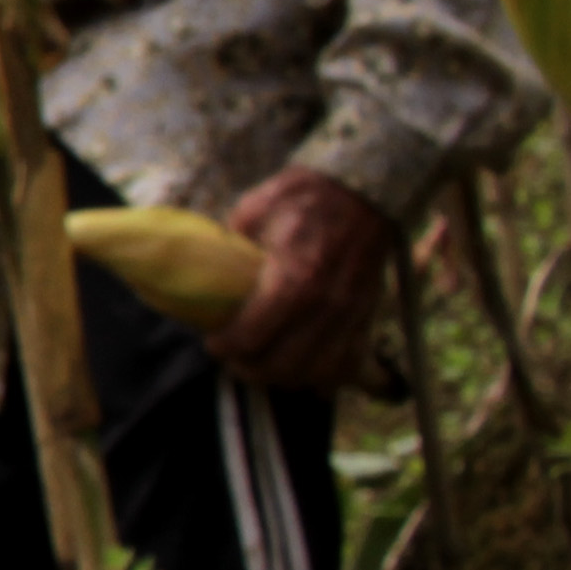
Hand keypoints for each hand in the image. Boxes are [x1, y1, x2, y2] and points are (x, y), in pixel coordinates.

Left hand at [209, 168, 393, 391]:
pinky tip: (305, 374)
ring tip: (263, 367)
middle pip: (283, 365)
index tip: (212, 343)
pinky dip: (326, 377)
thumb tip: (202, 274)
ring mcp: (352, 314)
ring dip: (285, 379)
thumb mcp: (253, 213)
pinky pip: (349, 364)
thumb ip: (230, 250)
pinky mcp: (368, 316)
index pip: (251, 338)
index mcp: (293, 279)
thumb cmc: (302, 197)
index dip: (224, 348)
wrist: (361, 190)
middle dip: (249, 370)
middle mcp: (326, 304)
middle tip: (232, 359)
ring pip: (318, 373)